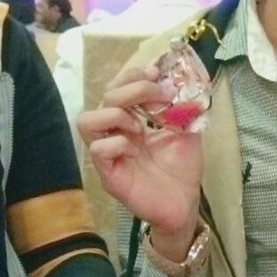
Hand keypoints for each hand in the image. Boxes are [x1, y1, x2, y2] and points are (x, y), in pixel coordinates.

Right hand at [78, 65, 202, 235]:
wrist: (185, 203)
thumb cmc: (182, 168)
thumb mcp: (189, 130)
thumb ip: (183, 106)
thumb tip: (180, 80)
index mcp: (133, 119)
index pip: (118, 86)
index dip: (132, 75)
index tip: (156, 74)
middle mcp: (117, 132)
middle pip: (105, 97)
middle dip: (132, 88)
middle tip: (157, 96)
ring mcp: (110, 153)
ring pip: (87, 120)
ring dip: (117, 115)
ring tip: (140, 127)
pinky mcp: (109, 174)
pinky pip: (97, 150)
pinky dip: (116, 142)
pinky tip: (134, 149)